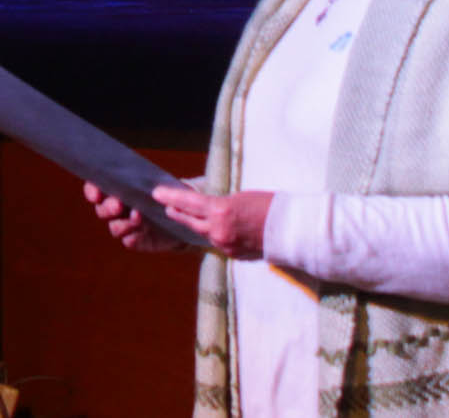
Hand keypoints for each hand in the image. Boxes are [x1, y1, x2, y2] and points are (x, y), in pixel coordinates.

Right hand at [83, 181, 179, 252]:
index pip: (95, 189)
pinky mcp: (137, 241)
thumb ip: (155, 182)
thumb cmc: (168, 193)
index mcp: (117, 190)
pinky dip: (134, 237)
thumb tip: (153, 187)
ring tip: (138, 217)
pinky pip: (129, 241)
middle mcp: (117, 209)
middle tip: (119, 205)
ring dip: (124, 223)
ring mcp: (127, 226)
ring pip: (114, 227)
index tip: (97, 194)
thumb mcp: (163, 183)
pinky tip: (143, 232)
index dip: (92, 191)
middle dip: (108, 208)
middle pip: (102, 210)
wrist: (182, 218)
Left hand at [151, 185, 274, 259]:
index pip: (188, 203)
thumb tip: (209, 208)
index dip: (171, 198)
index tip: (156, 193)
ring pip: (203, 234)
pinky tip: (213, 230)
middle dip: (177, 213)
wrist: (292, 230)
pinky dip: (214, 235)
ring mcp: (226, 245)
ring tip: (184, 216)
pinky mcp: (234, 255)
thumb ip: (220, 205)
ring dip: (195, 225)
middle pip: (190, 222)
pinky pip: (218, 243)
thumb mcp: (240, 198)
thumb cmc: (270, 206)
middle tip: (165, 206)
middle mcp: (219, 230)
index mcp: (220, 211)